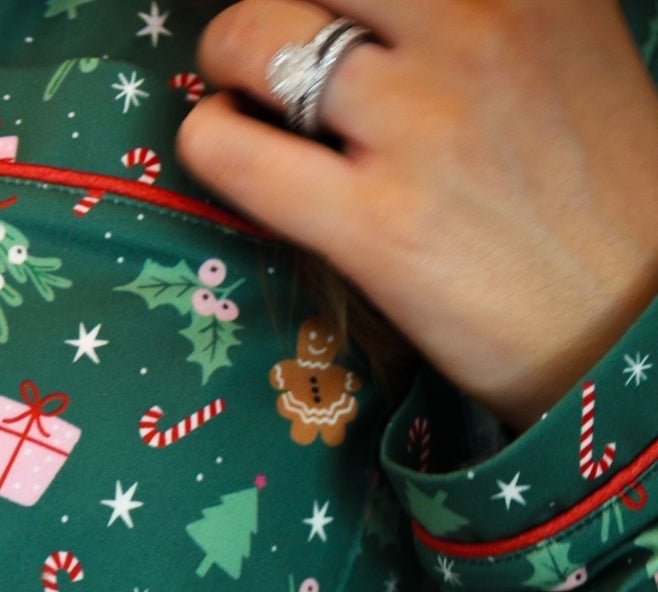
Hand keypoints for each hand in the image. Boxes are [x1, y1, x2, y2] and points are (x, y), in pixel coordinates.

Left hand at [180, 2, 657, 428]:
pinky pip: (238, 152)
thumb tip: (392, 18)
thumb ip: (494, 12)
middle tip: (262, 44)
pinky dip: (209, 141)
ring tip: (238, 94)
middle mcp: (473, 29)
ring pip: (258, 36)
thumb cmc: (603, 197)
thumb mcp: (571, 50)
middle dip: (270, 6)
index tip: (330, 16)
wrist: (630, 326)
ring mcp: (420, 125)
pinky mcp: (375, 224)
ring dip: (227, 59)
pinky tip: (223, 149)